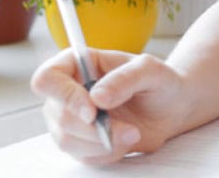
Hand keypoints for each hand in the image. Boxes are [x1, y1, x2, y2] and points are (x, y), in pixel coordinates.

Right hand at [30, 48, 188, 163]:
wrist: (171, 108)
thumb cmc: (159, 81)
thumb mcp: (151, 70)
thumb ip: (125, 78)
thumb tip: (97, 97)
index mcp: (77, 64)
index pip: (47, 79)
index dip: (64, 97)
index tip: (93, 111)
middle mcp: (67, 91)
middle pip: (58, 115)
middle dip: (94, 128)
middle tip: (130, 129)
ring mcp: (70, 119)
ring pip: (66, 140)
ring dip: (103, 142)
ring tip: (133, 133)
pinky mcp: (80, 142)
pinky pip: (83, 155)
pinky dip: (108, 153)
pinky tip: (125, 140)